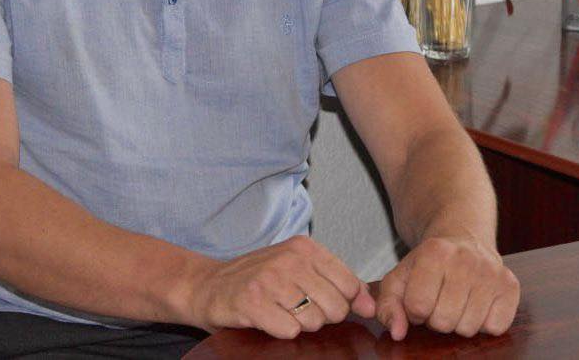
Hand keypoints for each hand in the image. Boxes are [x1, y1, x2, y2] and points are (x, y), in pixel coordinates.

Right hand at [186, 235, 376, 338]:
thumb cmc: (258, 278)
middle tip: (296, 308)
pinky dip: (280, 331)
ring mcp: (270, 279)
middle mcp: (289, 259)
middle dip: (320, 317)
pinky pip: (289, 330)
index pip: (349, 284)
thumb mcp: (299, 270)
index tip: (321, 302)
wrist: (208, 285)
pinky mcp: (253, 301)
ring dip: (299, 325)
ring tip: (280, 312)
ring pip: (314, 321)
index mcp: (304, 247)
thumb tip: (370, 305)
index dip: (340, 302)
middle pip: (335, 307)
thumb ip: (338, 283)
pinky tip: (267, 319)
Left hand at [375, 235, 519, 340]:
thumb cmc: (428, 264)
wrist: (463, 239)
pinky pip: (495, 328)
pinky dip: (483, 323)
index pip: (418, 306)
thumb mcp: (400, 277)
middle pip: (443, 321)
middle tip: (438, 300)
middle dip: (436, 318)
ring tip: (456, 301)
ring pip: (468, 328)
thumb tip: (398, 333)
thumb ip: (388, 305)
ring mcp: (491, 271)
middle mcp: (465, 259)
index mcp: (433, 252)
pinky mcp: (510, 285)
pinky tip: (476, 303)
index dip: (414, 311)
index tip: (418, 299)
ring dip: (458, 322)